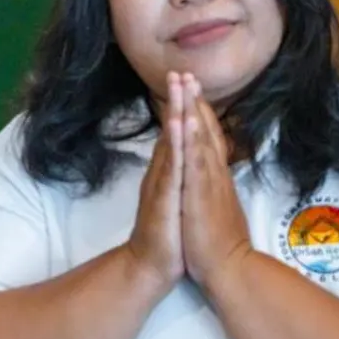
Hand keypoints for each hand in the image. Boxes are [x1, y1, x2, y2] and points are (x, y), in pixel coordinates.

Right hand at [126, 71, 185, 288]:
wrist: (151, 266)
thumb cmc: (168, 236)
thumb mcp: (176, 200)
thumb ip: (177, 177)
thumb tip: (182, 158)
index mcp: (170, 173)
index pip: (177, 134)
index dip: (182, 106)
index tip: (187, 80)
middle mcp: (163, 173)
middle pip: (172, 131)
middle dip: (176, 100)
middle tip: (180, 71)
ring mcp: (162, 184)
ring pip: (170, 143)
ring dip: (174, 114)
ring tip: (177, 89)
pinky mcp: (163, 199)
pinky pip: (171, 167)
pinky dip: (174, 145)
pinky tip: (176, 127)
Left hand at [178, 73, 254, 291]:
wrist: (229, 268)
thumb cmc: (219, 243)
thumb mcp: (215, 208)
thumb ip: (214, 189)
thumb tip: (210, 177)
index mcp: (214, 178)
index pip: (208, 139)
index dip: (201, 113)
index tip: (192, 90)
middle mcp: (214, 174)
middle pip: (206, 131)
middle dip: (196, 101)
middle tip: (188, 73)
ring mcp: (209, 182)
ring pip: (202, 139)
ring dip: (194, 110)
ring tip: (186, 85)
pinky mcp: (201, 194)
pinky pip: (196, 161)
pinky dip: (192, 139)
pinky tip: (188, 120)